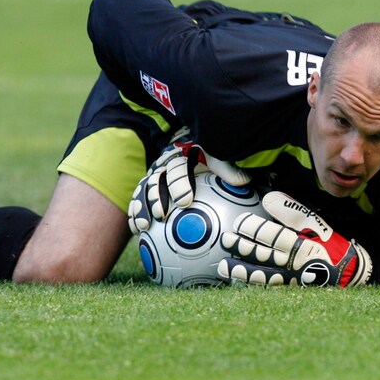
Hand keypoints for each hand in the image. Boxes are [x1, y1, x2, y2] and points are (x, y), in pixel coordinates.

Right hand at [128, 129, 249, 234]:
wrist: (190, 147)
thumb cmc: (209, 158)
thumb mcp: (219, 158)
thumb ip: (227, 169)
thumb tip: (243, 181)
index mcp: (182, 156)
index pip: (179, 168)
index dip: (180, 184)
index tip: (185, 202)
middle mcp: (164, 164)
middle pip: (157, 180)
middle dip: (157, 197)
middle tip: (161, 215)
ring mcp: (153, 175)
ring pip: (143, 190)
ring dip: (141, 207)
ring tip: (143, 226)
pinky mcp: (146, 186)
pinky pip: (138, 199)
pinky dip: (136, 213)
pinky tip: (137, 231)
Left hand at [218, 191, 371, 286]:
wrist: (347, 272)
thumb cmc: (327, 243)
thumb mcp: (313, 223)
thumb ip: (291, 211)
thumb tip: (267, 198)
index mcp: (300, 244)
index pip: (273, 235)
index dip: (254, 228)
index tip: (239, 221)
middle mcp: (293, 263)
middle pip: (264, 254)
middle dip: (242, 247)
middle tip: (225, 239)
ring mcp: (290, 278)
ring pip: (262, 274)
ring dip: (241, 270)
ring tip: (223, 266)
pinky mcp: (288, 289)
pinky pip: (267, 288)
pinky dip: (251, 285)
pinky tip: (236, 282)